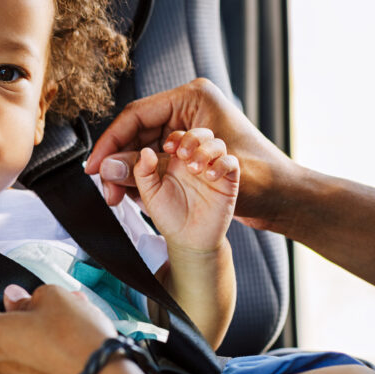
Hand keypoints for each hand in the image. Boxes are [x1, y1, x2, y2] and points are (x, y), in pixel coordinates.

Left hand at [0, 284, 114, 373]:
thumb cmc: (77, 344)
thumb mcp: (54, 298)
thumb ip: (26, 297)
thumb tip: (15, 300)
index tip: (5, 303)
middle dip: (8, 328)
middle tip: (39, 319)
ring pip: (3, 365)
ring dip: (22, 352)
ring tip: (58, 341)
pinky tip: (60, 365)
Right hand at [87, 78, 300, 230]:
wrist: (287, 199)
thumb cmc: (261, 179)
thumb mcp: (198, 173)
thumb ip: (150, 171)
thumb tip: (108, 170)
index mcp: (193, 97)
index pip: (137, 114)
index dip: (110, 141)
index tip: (93, 167)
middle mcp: (188, 108)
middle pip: (136, 130)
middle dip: (118, 160)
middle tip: (105, 188)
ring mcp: (188, 127)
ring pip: (142, 146)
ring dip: (128, 171)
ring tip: (117, 196)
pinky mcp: (189, 147)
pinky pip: (155, 158)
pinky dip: (143, 176)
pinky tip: (133, 193)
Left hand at [132, 128, 237, 250]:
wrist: (188, 240)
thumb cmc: (169, 216)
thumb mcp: (150, 194)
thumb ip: (143, 173)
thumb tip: (145, 152)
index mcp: (176, 160)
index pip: (179, 135)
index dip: (175, 136)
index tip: (167, 148)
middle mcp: (196, 161)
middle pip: (201, 133)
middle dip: (192, 138)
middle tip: (181, 154)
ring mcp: (213, 169)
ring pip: (217, 144)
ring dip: (205, 151)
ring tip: (193, 168)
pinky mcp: (228, 182)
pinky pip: (231, 163)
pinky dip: (221, 165)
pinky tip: (209, 177)